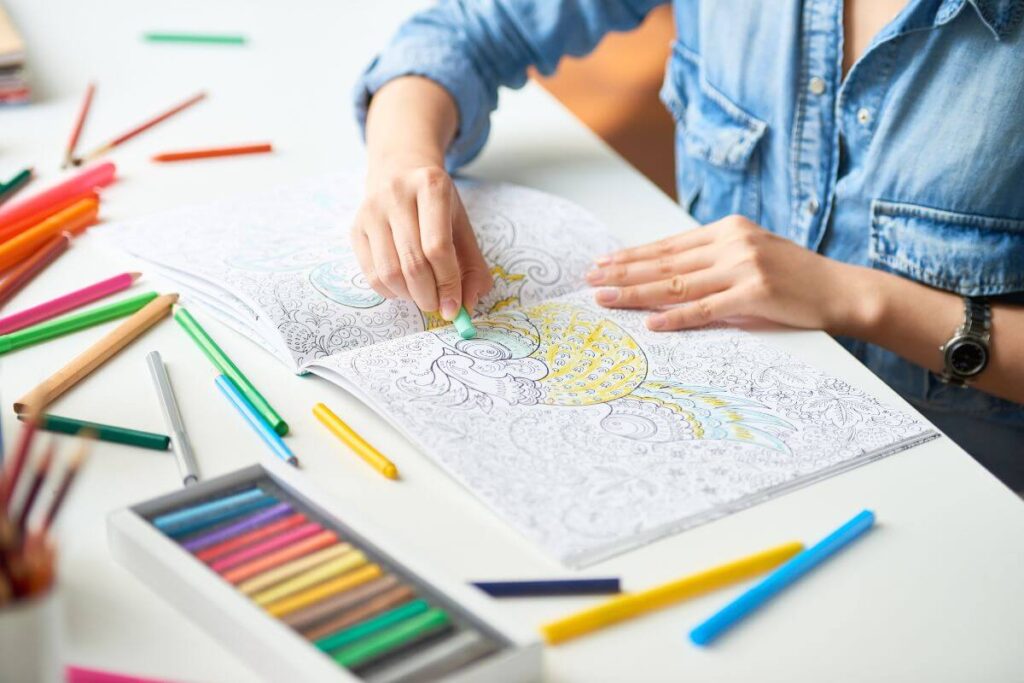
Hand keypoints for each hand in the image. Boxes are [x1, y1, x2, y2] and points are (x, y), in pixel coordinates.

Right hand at [351, 159, 491, 318]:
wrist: (400, 169)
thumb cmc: (436, 203)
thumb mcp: (462, 225)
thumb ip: (472, 266)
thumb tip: (467, 306)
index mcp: (431, 186)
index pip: (438, 248)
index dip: (448, 284)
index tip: (454, 306)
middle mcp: (397, 194)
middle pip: (412, 263)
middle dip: (429, 296)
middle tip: (438, 306)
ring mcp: (371, 210)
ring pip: (389, 273)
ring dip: (409, 296)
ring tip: (422, 295)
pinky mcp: (355, 227)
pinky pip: (371, 274)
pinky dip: (391, 291)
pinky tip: (404, 286)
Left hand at [587, 215, 878, 334]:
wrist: (843, 290)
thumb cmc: (795, 277)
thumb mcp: (753, 254)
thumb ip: (715, 257)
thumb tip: (669, 271)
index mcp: (729, 229)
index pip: (669, 245)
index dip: (633, 255)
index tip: (603, 262)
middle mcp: (732, 243)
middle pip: (665, 262)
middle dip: (623, 272)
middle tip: (590, 279)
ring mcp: (744, 267)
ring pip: (677, 284)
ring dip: (636, 293)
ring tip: (605, 298)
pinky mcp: (756, 295)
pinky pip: (706, 309)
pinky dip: (676, 317)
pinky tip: (650, 323)